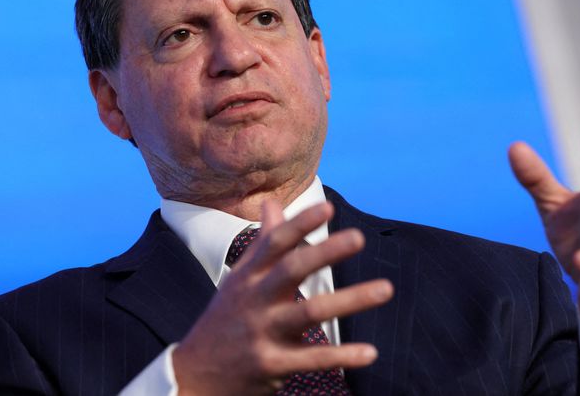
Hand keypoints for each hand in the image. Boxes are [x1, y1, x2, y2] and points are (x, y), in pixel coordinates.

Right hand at [173, 200, 393, 395]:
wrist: (193, 376)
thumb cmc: (227, 318)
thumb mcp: (239, 279)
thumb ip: (263, 242)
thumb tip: (271, 202)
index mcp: (248, 276)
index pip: (274, 243)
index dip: (300, 223)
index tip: (328, 207)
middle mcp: (254, 299)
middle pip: (291, 269)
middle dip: (325, 252)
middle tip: (359, 236)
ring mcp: (261, 332)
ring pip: (310, 312)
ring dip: (351, 300)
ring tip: (386, 288)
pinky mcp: (271, 365)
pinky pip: (312, 359)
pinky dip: (343, 356)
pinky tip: (370, 352)